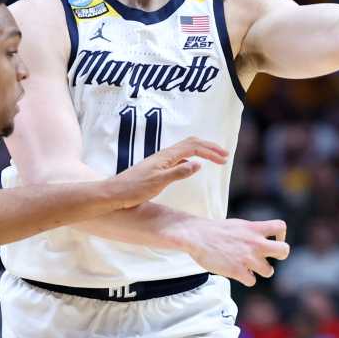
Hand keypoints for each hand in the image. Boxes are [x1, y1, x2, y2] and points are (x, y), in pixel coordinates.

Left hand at [108, 138, 227, 207]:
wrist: (113, 194)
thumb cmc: (133, 189)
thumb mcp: (159, 183)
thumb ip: (179, 172)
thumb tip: (198, 163)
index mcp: (166, 156)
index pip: (193, 147)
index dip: (210, 151)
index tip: (224, 159)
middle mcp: (163, 155)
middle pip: (191, 143)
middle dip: (209, 147)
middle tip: (225, 156)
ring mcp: (160, 161)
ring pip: (185, 149)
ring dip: (202, 152)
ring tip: (215, 158)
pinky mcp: (157, 168)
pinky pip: (179, 158)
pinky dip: (192, 158)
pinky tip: (194, 166)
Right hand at [180, 217, 289, 286]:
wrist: (196, 236)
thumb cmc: (214, 231)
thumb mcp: (238, 225)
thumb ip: (252, 232)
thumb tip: (261, 240)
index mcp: (254, 228)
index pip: (281, 227)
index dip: (281, 235)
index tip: (273, 239)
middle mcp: (255, 243)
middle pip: (284, 251)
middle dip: (280, 255)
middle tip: (268, 256)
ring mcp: (247, 258)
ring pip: (269, 271)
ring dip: (261, 270)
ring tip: (249, 266)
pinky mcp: (238, 271)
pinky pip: (252, 281)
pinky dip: (247, 279)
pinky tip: (238, 273)